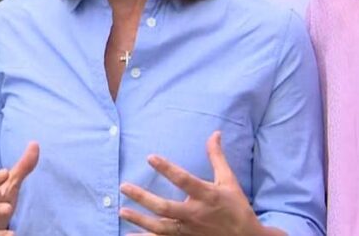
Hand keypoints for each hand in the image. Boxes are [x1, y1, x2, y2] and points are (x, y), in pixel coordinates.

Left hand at [119, 132, 275, 235]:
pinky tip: (130, 235)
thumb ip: (217, 157)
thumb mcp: (229, 180)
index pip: (183, 180)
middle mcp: (196, 214)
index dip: (166, 168)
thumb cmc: (236, 207)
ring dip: (140, 219)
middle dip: (143, 198)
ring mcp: (190, 230)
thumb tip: (215, 133)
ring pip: (160, 227)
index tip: (149, 157)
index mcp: (207, 195)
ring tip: (122, 210)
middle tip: (124, 187)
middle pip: (165, 207)